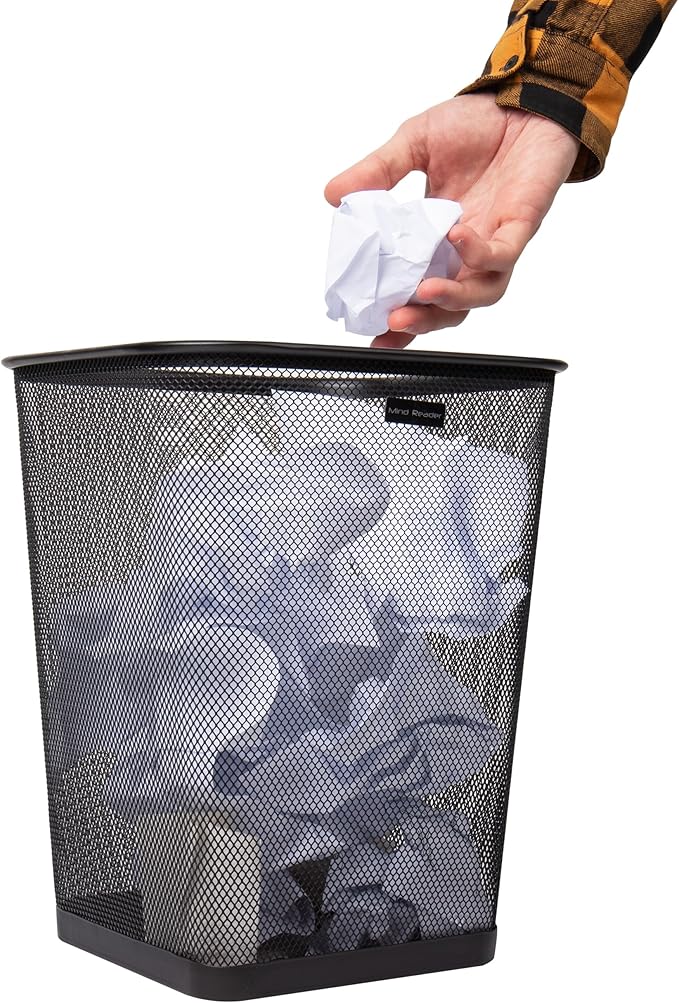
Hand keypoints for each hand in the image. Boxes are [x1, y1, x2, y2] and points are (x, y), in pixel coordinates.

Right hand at [325, 93, 579, 347]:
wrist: (526, 97)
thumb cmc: (477, 124)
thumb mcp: (414, 144)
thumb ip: (377, 172)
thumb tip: (333, 194)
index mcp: (438, 240)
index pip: (417, 292)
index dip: (400, 319)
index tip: (371, 333)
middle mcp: (467, 250)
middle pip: (450, 307)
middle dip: (422, 321)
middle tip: (393, 321)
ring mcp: (496, 240)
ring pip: (480, 293)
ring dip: (452, 299)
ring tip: (423, 292)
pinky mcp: (522, 224)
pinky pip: (503, 253)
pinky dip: (479, 252)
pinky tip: (456, 236)